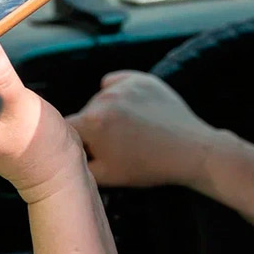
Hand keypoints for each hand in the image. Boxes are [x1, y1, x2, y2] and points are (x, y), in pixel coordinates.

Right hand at [67, 71, 239, 188]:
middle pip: (85, 114)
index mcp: (92, 123)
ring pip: (101, 99)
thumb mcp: (106, 176)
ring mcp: (123, 85)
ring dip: (108, 113)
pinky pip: (116, 83)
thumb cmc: (148, 166)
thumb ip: (77, 163)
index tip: (88, 150)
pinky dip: (118, 94)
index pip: (65, 128)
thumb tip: (62, 153)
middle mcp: (104, 98)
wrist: (190, 151)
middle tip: (116, 145)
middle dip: (94, 128)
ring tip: (131, 130)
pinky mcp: (139, 78)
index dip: (74, 141)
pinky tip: (133, 111)